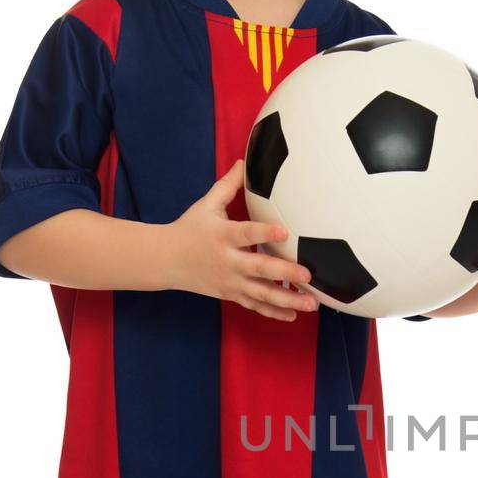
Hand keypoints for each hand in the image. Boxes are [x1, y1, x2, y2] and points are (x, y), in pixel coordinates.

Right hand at [163, 158, 317, 321]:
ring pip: (262, 293)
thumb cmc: (190, 228)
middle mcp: (228, 261)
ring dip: (288, 299)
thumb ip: (227, 185)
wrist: (166, 261)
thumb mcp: (206, 205)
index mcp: (223, 236)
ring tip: (312, 303)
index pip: (246, 233)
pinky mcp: (231, 294)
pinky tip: (294, 315)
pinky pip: (254, 306)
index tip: (285, 231)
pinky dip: (273, 312)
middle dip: (285, 273)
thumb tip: (244, 161)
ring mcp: (230, 281)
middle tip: (308, 275)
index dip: (265, 233)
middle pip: (259, 269)